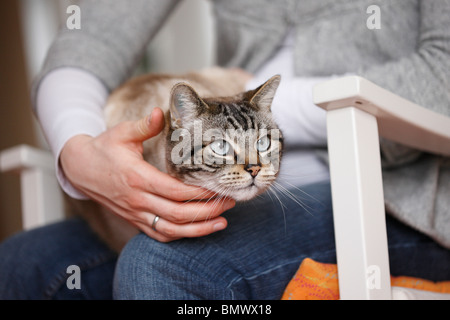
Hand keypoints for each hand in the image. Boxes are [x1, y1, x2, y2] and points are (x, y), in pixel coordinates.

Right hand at [60, 108, 234, 241]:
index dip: (200, 193)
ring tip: (222, 222)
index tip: (218, 188)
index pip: (175, 192)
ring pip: (170, 229)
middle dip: (207, 211)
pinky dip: (179, 236)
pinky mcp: (134, 220)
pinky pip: (158, 234)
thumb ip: (144, 124)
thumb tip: (160, 111)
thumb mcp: (122, 133)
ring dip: (198, 229)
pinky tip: (197, 231)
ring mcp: (135, 213)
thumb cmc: (104, 148)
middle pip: (178, 213)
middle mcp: (137, 200)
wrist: (80, 168)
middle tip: (229, 202)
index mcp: (137, 178)